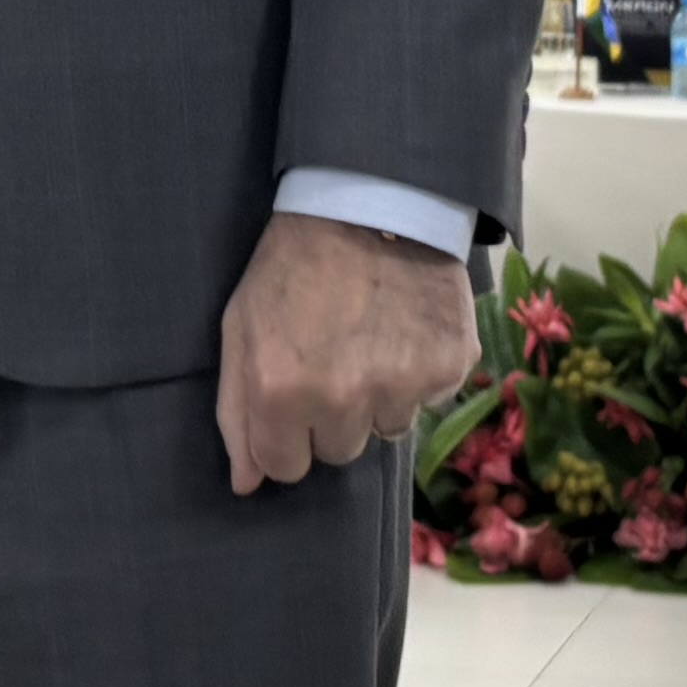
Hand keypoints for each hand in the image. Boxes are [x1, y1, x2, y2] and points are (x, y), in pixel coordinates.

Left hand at [213, 211, 479, 495]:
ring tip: (371, 336)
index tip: (294, 393)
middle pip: (339, 452)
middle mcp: (343, 399)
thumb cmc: (291, 266)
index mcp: (281, 392)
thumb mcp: (241, 328)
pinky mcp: (449, 366)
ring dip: (378, 395)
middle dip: (332, 415)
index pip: (286, 467)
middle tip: (333, 355)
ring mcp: (401, 385)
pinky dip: (418, 371)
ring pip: (386, 428)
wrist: (368, 202)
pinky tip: (404, 326)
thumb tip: (246, 484)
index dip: (286, 432)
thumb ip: (237, 412)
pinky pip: (429, 398)